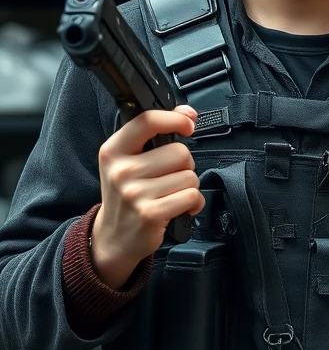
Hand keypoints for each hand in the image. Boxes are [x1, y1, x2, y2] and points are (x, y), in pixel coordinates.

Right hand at [91, 105, 204, 288]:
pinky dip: (194, 203)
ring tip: (171, 194)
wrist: (114, 236)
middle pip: (180, 152)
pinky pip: (192, 196)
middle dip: (185, 165)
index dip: (175, 119)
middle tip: (169, 178)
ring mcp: (134, 193)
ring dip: (189, 186)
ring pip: (189, 176)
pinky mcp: (150, 213)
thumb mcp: (130, 160)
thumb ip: (156, 134)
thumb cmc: (128, 194)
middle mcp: (121, 170)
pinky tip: (179, 207)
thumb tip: (188, 113)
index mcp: (114, 150)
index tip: (188, 125)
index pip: (148, 121)